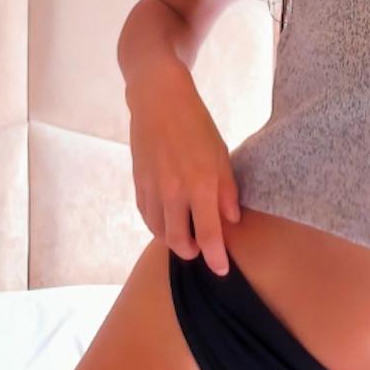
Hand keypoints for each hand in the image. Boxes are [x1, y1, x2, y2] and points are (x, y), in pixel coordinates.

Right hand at [125, 62, 240, 276]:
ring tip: (186, 234)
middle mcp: (174, 192)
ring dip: (174, 240)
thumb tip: (231, 221)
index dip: (216, 258)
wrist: (158, 99)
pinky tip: (169, 219)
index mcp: (201, 184)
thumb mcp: (220, 154)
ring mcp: (152, 189)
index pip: (210, 235)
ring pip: (160, 233)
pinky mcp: (138, 183)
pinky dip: (159, 225)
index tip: (222, 270)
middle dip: (192, 253)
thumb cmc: (196, 124)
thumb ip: (226, 191)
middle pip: (180, 242)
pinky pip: (147, 217)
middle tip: (202, 249)